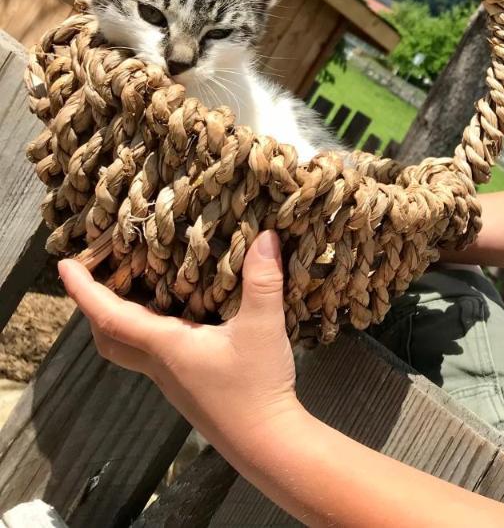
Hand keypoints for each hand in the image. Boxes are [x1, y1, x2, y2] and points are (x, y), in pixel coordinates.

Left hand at [59, 230, 299, 446]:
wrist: (264, 441)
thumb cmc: (255, 386)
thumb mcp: (262, 328)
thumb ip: (262, 282)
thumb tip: (264, 236)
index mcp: (165, 346)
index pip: (110, 316)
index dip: (84, 289)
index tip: (65, 265)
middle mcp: (159, 363)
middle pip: (108, 337)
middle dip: (95, 307)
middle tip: (97, 277)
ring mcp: (171, 378)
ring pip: (128, 347)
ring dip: (119, 318)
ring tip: (133, 289)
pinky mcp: (186, 385)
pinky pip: (152, 353)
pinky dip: (148, 329)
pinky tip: (176, 317)